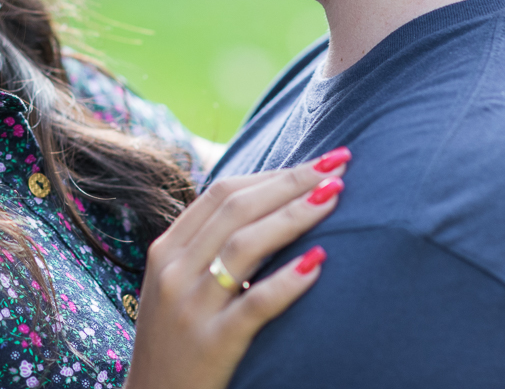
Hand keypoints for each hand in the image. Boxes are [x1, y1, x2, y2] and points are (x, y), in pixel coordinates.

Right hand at [123, 149, 350, 388]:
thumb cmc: (176, 341)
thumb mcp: (176, 285)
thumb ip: (207, 248)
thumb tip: (266, 206)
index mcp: (167, 250)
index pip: (221, 194)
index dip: (271, 173)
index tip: (315, 161)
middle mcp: (174, 271)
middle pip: (236, 209)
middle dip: (291, 182)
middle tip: (338, 166)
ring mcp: (191, 306)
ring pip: (245, 246)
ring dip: (294, 215)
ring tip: (335, 197)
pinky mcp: (213, 342)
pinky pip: (256, 303)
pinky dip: (289, 280)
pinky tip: (320, 261)